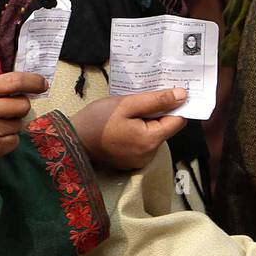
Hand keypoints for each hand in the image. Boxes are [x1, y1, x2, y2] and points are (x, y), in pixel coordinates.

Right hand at [0, 71, 45, 178]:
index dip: (33, 82)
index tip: (43, 84)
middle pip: (22, 105)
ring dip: (11, 125)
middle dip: (20, 107)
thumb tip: (24, 86)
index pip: (13, 81)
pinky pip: (14, 141)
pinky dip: (8, 141)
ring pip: (19, 124)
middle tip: (8, 111)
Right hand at [69, 88, 187, 169]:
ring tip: (129, 112)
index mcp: (151, 141)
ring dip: (147, 122)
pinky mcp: (132, 162)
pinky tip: (125, 124)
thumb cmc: (97, 120)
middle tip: (140, 101)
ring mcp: (140, 161)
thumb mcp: (127, 104)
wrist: (72, 140)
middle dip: (158, 113)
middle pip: (166, 128)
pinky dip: (139, 132)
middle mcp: (150, 155)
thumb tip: (183, 95)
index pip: (178, 121)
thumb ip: (156, 100)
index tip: (166, 93)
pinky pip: (144, 143)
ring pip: (155, 135)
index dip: (175, 105)